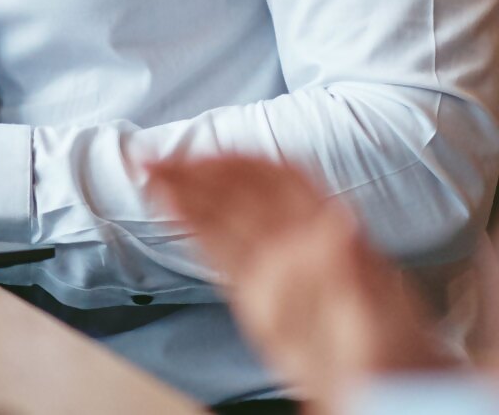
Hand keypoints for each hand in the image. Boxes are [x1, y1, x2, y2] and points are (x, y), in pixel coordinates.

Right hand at [146, 154, 449, 407]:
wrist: (387, 392)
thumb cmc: (394, 354)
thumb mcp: (380, 307)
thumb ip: (351, 265)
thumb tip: (338, 223)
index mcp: (330, 236)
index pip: (277, 180)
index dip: (237, 160)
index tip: (201, 153)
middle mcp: (300, 244)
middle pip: (241, 194)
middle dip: (196, 171)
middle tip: (154, 158)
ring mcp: (277, 268)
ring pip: (224, 218)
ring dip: (186, 192)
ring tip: (149, 174)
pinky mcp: (259, 295)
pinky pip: (220, 252)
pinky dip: (191, 228)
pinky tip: (171, 211)